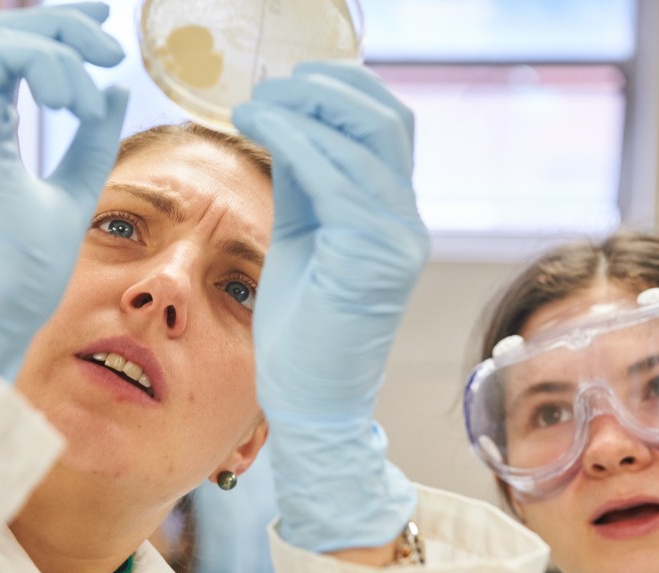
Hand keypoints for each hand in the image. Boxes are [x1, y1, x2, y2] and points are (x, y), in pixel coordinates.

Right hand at [0, 3, 128, 378]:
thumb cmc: (20, 273)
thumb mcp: (71, 192)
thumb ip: (89, 142)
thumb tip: (116, 91)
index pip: (12, 58)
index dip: (59, 36)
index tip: (109, 44)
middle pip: (6, 33)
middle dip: (66, 25)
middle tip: (113, 44)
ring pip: (2, 34)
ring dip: (63, 47)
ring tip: (94, 96)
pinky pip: (3, 54)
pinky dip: (49, 65)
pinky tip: (75, 104)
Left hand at [232, 62, 428, 552]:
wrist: (312, 404)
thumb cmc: (301, 331)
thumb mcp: (302, 241)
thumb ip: (303, 187)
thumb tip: (285, 127)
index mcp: (391, 217)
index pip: (387, 127)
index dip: (343, 89)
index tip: (288, 81)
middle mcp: (406, 222)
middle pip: (386, 120)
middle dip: (325, 89)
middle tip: (268, 87)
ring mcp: (396, 240)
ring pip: (363, 141)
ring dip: (302, 110)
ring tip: (252, 105)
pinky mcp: (371, 260)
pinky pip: (337, 179)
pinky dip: (296, 142)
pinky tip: (259, 128)